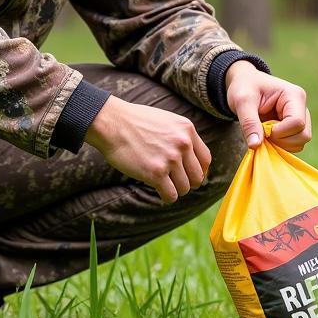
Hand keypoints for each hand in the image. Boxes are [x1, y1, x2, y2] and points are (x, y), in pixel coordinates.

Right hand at [84, 95, 211, 203]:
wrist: (112, 122)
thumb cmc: (134, 122)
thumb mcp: (166, 121)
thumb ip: (181, 136)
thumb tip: (191, 159)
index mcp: (187, 130)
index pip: (205, 160)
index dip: (198, 171)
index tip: (188, 175)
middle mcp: (182, 143)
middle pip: (198, 177)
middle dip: (187, 183)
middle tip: (174, 182)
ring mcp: (170, 158)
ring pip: (184, 188)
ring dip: (174, 190)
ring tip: (162, 184)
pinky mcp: (155, 173)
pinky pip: (170, 195)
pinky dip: (165, 197)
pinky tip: (158, 190)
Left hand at [225, 62, 311, 152]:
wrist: (245, 83)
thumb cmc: (244, 87)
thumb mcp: (242, 101)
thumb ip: (249, 122)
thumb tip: (255, 145)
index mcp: (294, 95)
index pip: (297, 123)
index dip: (279, 132)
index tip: (262, 127)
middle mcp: (302, 107)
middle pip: (303, 135)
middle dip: (281, 140)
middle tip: (262, 131)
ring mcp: (301, 118)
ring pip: (300, 142)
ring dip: (280, 144)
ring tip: (264, 132)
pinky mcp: (295, 127)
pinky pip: (294, 144)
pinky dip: (280, 145)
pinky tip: (268, 135)